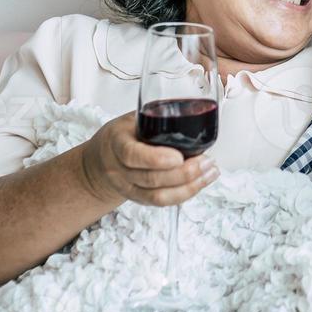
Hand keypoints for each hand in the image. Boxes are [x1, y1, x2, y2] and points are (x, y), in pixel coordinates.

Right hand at [80, 112, 218, 207]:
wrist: (100, 161)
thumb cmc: (122, 135)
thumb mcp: (131, 119)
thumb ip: (154, 116)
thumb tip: (192, 109)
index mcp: (116, 143)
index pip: (131, 154)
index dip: (156, 159)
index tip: (179, 156)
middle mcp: (119, 169)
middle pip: (151, 179)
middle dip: (184, 173)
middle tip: (207, 161)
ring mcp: (127, 187)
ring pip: (158, 196)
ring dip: (189, 186)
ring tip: (210, 172)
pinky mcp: (138, 199)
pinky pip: (161, 203)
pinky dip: (184, 194)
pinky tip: (201, 182)